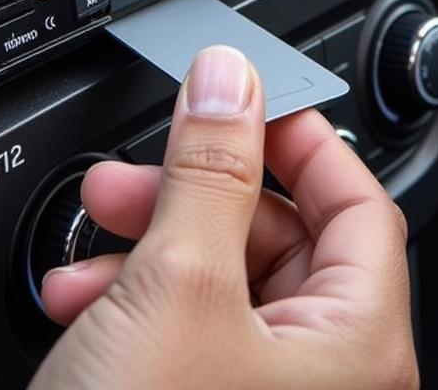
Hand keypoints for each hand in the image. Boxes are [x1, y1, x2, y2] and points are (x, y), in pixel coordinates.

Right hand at [32, 45, 418, 389]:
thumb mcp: (177, 290)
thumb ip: (211, 170)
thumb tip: (233, 79)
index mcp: (354, 349)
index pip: (359, 202)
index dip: (301, 140)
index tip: (242, 98)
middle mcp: (320, 382)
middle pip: (276, 239)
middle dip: (196, 193)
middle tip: (136, 169)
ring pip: (217, 283)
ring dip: (148, 245)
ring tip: (87, 240)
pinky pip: (181, 332)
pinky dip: (131, 301)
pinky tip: (78, 300)